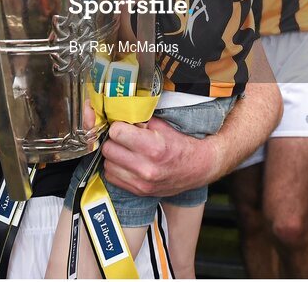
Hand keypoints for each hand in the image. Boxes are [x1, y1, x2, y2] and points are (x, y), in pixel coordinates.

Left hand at [101, 118, 220, 197]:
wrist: (199, 167)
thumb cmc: (182, 144)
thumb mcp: (163, 125)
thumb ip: (140, 120)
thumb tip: (120, 116)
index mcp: (154, 148)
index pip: (116, 132)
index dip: (118, 126)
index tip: (123, 126)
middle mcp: (146, 168)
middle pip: (108, 149)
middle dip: (113, 140)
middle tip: (122, 137)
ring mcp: (142, 183)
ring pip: (107, 164)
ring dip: (113, 156)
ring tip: (125, 150)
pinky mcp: (139, 192)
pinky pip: (112, 178)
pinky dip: (116, 169)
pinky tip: (127, 163)